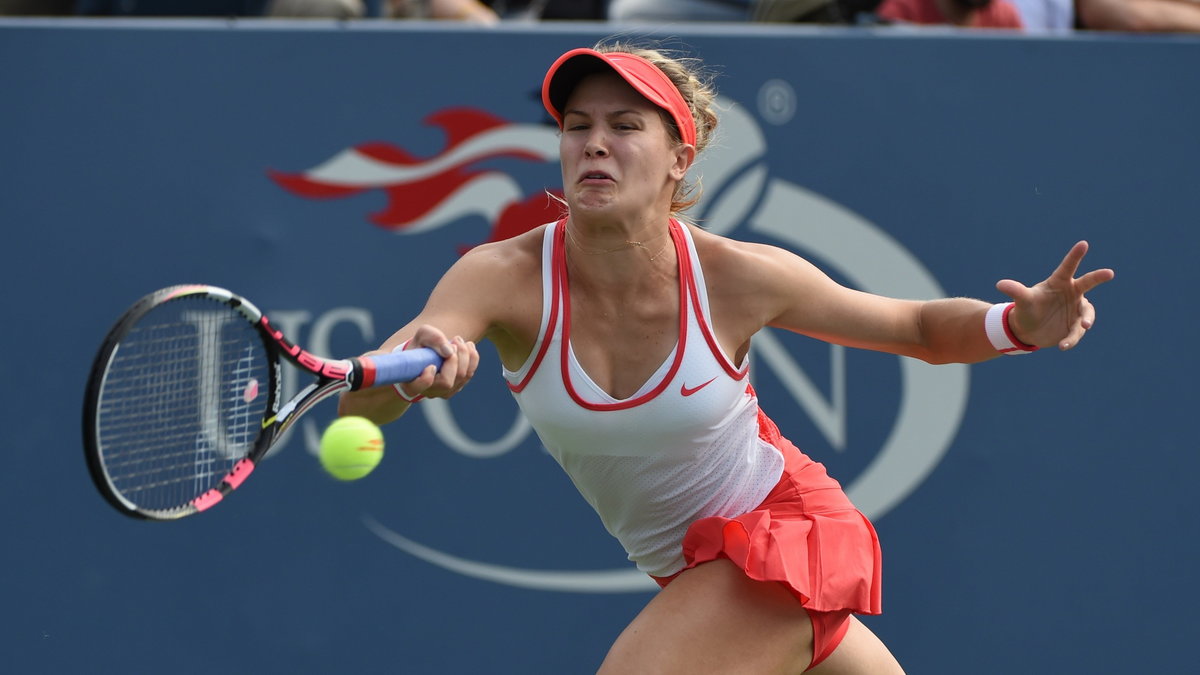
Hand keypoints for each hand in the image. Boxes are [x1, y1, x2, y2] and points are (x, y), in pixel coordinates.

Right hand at [396, 324, 479, 399]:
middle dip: (455, 357)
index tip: (431, 365)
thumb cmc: (422, 344)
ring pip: (462, 377)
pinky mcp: (457, 387)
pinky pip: (469, 374)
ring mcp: (444, 392)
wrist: (429, 350)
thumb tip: (449, 352)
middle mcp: (428, 392)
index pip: (417, 388)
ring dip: (465, 355)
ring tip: (458, 340)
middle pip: (447, 382)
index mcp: (411, 383)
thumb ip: (434, 339)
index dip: (425, 379)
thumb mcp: (423, 335)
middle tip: (454, 340)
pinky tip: (467, 346)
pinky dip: (472, 358)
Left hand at [996, 241, 1114, 350]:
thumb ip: (1015, 291)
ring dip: (1086, 319)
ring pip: (1086, 312)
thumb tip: (1000, 284)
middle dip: (1098, 277)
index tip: (1083, 243)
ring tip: (1083, 327)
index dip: (1075, 256)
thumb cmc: (1027, 309)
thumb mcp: (1022, 300)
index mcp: (1059, 282)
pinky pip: (1077, 331)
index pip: (1067, 267)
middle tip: (1109, 272)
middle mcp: (1072, 293)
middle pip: (1087, 283)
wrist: (1029, 330)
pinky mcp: (1076, 325)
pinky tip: (1062, 346)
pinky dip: (1072, 339)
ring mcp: (1076, 309)